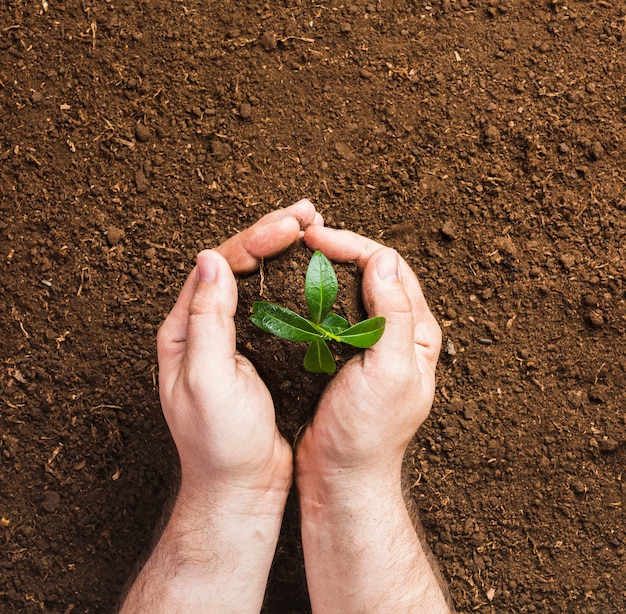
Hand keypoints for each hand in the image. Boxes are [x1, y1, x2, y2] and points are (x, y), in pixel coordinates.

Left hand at [157, 199, 321, 499]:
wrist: (240, 486)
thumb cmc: (220, 442)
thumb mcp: (207, 381)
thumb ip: (206, 321)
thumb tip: (212, 259)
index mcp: (184, 329)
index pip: (217, 267)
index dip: (254, 240)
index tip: (291, 226)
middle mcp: (205, 327)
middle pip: (237, 265)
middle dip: (271, 234)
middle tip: (308, 213)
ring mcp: (234, 338)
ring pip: (259, 282)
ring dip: (285, 253)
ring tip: (315, 229)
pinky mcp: (260, 352)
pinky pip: (277, 306)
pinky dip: (295, 284)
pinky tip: (316, 272)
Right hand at [294, 226, 451, 613]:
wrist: (340, 477)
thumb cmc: (368, 432)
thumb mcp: (389, 372)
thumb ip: (392, 316)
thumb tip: (383, 259)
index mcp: (416, 333)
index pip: (391, 269)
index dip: (355, 246)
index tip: (316, 238)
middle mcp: (396, 333)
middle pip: (372, 273)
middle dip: (340, 249)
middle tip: (303, 237)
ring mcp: (368, 344)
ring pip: (349, 290)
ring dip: (325, 269)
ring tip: (295, 255)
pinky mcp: (342, 356)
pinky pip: (330, 314)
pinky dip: (313, 296)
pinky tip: (292, 290)